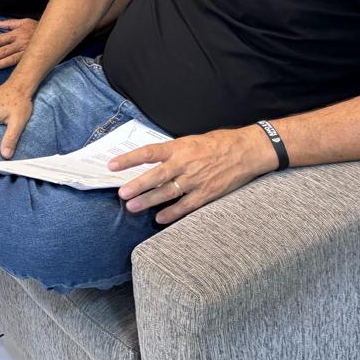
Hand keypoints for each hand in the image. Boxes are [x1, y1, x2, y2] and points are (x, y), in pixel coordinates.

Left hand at [0, 18, 37, 71]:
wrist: (56, 33)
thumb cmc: (37, 27)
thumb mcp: (24, 22)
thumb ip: (8, 23)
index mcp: (16, 33)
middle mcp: (20, 43)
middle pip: (2, 50)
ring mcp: (26, 52)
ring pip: (10, 59)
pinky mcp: (31, 59)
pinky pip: (20, 64)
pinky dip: (11, 68)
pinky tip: (4, 73)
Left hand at [111, 125, 276, 223]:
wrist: (247, 151)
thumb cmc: (216, 144)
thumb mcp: (190, 141)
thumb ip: (171, 152)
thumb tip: (148, 162)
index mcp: (179, 147)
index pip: (148, 153)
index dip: (129, 159)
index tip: (112, 166)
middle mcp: (185, 163)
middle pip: (156, 176)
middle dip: (137, 186)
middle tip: (122, 194)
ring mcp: (196, 180)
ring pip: (167, 192)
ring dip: (148, 201)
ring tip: (132, 207)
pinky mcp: (207, 193)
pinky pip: (186, 206)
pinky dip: (171, 213)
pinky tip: (158, 218)